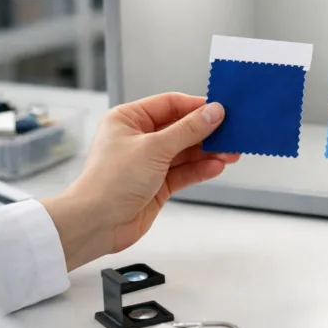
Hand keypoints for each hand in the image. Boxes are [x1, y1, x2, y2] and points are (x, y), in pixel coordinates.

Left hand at [41, 93, 238, 269]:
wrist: (96, 223)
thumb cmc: (110, 182)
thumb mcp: (154, 148)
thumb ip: (188, 130)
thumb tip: (213, 112)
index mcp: (128, 119)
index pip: (169, 104)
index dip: (196, 107)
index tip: (221, 109)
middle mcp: (138, 138)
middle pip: (180, 128)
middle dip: (206, 132)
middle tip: (232, 133)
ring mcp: (148, 162)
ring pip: (185, 152)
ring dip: (207, 153)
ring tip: (230, 153)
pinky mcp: (156, 184)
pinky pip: (183, 172)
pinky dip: (200, 170)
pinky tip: (216, 167)